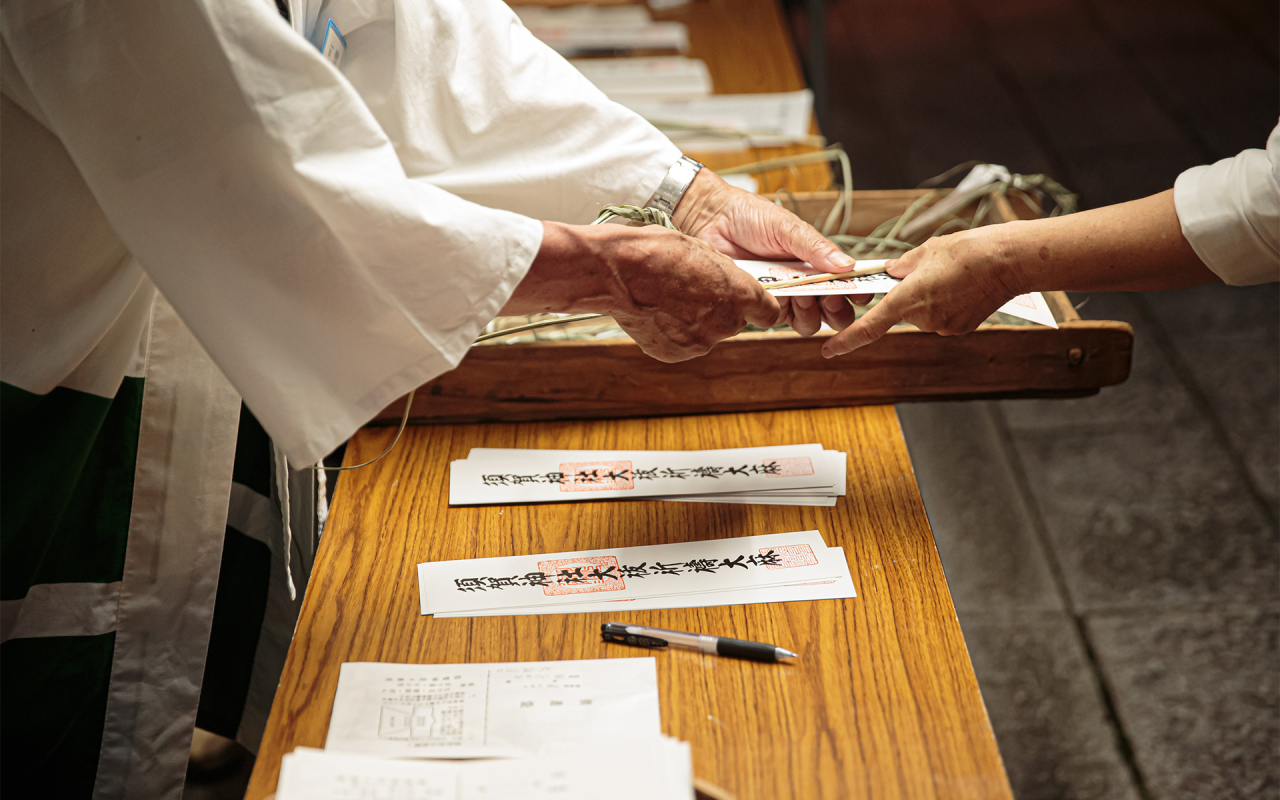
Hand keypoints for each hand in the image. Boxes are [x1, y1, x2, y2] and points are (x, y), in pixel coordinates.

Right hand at [505, 222, 781, 362]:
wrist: (619, 271)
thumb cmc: (660, 252)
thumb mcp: (705, 252)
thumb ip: (727, 277)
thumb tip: (732, 289)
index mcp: (739, 295)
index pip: (770, 314)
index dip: (759, 307)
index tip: (750, 303)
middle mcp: (725, 324)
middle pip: (735, 324)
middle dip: (722, 312)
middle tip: (695, 293)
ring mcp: (699, 342)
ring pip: (708, 334)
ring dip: (696, 322)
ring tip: (670, 300)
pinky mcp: (675, 354)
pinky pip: (683, 345)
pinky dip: (674, 333)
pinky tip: (658, 313)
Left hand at [673, 170, 866, 334]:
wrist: (711, 219)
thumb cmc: (751, 217)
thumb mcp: (789, 227)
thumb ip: (817, 247)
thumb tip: (848, 265)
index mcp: (818, 262)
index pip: (847, 285)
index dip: (858, 293)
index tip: (860, 292)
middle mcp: (804, 283)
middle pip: (834, 314)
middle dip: (837, 310)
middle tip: (828, 295)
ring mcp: (784, 296)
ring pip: (809, 324)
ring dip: (810, 313)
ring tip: (800, 293)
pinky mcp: (760, 304)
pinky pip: (778, 320)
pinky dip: (781, 310)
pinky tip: (777, 293)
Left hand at [821, 226, 1022, 357]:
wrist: (1008, 262)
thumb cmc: (967, 251)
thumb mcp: (925, 251)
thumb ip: (900, 267)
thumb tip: (889, 275)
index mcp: (906, 299)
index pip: (868, 327)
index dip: (845, 340)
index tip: (827, 350)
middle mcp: (922, 318)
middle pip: (901, 311)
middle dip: (907, 295)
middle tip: (929, 273)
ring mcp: (941, 326)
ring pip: (922, 314)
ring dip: (928, 298)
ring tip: (951, 277)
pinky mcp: (958, 329)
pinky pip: (941, 317)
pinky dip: (945, 304)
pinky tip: (961, 288)